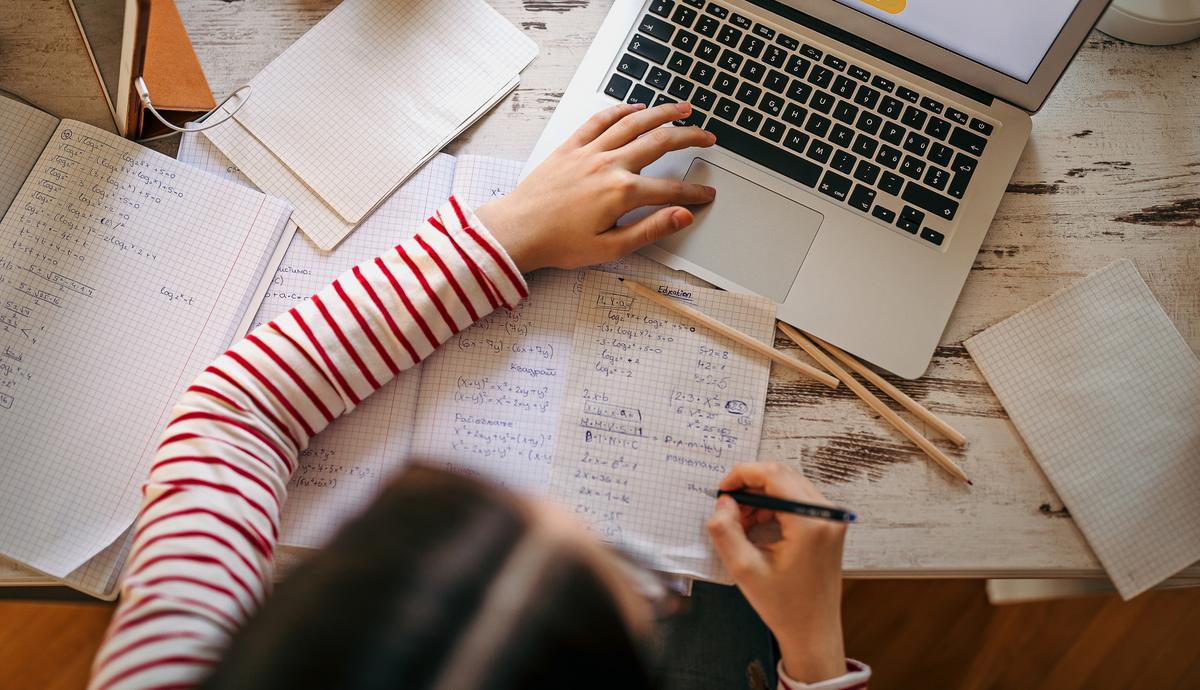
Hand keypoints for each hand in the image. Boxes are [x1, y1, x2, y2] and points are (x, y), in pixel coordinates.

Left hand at [476, 102, 716, 271]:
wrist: (518, 230)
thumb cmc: (559, 243)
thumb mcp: (611, 247)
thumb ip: (651, 229)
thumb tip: (683, 216)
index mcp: (622, 192)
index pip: (670, 189)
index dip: (694, 192)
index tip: (707, 194)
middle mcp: (609, 165)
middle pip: (659, 143)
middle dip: (689, 138)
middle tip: (708, 136)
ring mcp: (589, 151)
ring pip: (633, 123)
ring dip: (662, 113)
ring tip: (682, 108)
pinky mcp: (571, 146)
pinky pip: (599, 120)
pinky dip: (620, 110)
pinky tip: (635, 107)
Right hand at [706, 463, 848, 683]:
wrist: (813, 631)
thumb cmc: (784, 606)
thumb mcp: (744, 569)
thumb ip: (726, 530)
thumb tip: (723, 502)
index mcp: (810, 522)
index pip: (773, 475)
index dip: (742, 475)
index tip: (722, 490)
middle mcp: (826, 514)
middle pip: (782, 475)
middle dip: (749, 487)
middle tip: (728, 509)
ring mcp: (831, 518)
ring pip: (788, 485)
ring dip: (760, 496)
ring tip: (741, 523)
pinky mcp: (828, 524)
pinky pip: (796, 499)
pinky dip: (773, 505)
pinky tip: (757, 526)